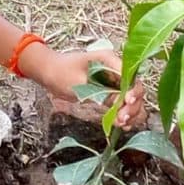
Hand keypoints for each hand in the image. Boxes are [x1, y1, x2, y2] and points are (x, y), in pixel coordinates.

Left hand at [26, 42, 143, 127]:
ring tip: (121, 124)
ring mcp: (113, 81)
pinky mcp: (109, 91)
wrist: (49, 73)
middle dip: (131, 105)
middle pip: (134, 89)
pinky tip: (121, 124)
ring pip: (131, 98)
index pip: (129, 77)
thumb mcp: (80, 82)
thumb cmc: (61, 72)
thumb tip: (119, 103)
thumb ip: (100, 92)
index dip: (132, 91)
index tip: (126, 103)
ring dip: (129, 112)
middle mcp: (115, 69)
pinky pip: (122, 103)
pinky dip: (123, 114)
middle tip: (122, 119)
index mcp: (109, 60)